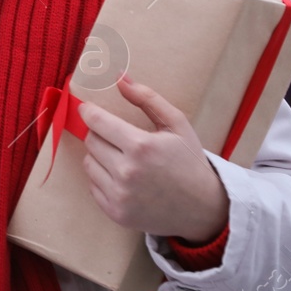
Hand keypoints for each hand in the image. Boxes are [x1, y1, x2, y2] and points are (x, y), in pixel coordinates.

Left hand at [78, 73, 228, 241]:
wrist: (203, 208)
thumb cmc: (189, 161)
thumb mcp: (176, 124)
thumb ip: (147, 98)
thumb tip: (119, 78)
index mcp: (141, 146)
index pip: (96, 122)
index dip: (88, 111)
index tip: (87, 108)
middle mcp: (127, 172)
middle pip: (91, 141)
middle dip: (100, 133)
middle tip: (117, 135)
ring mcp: (120, 196)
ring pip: (88, 163)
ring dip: (99, 156)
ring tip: (122, 157)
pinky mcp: (116, 213)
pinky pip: (93, 186)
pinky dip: (102, 178)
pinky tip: (123, 177)